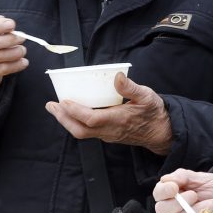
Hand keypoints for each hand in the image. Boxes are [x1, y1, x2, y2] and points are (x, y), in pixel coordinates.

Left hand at [45, 73, 171, 154]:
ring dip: (66, 121)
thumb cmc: (154, 112)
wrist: (161, 132)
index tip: (63, 100)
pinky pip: (87, 132)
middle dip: (63, 118)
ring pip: (81, 133)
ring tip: (56, 108)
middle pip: (80, 130)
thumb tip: (117, 76)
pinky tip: (71, 112)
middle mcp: (110, 130)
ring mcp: (108, 135)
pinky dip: (75, 122)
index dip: (75, 111)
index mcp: (118, 120)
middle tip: (51, 105)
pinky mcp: (108, 136)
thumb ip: (131, 87)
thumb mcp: (147, 96)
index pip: (91, 119)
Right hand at [152, 169, 212, 212]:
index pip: (158, 194)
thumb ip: (182, 176)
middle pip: (162, 209)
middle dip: (177, 203)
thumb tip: (167, 179)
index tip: (174, 187)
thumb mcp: (200, 177)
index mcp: (172, 192)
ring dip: (197, 210)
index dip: (163, 191)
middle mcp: (174, 207)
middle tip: (194, 195)